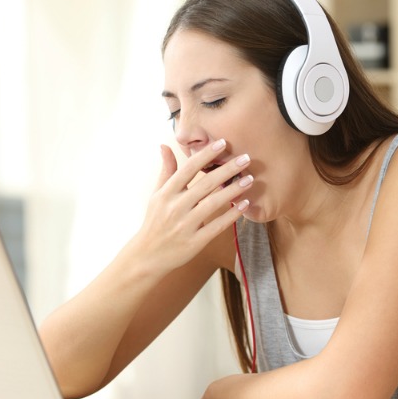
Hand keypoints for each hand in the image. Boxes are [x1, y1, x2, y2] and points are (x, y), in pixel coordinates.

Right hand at [131, 139, 252, 274]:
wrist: (147, 255)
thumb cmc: (155, 221)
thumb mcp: (156, 195)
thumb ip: (166, 171)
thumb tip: (165, 146)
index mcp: (166, 194)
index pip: (188, 169)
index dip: (206, 155)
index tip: (223, 143)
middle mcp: (175, 208)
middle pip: (205, 184)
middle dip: (227, 169)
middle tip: (246, 158)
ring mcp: (185, 225)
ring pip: (213, 204)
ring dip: (233, 190)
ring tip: (250, 179)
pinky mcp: (195, 242)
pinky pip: (217, 226)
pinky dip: (232, 215)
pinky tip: (245, 205)